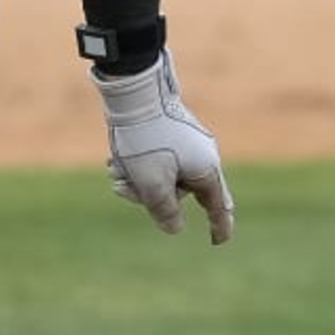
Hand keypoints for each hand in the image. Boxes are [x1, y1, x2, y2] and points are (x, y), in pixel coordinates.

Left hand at [94, 53, 233, 244]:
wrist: (136, 93)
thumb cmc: (146, 140)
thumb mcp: (151, 184)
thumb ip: (164, 212)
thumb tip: (175, 228)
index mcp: (206, 170)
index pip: (218, 206)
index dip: (219, 226)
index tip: (218, 241)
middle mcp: (203, 155)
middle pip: (180, 192)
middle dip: (150, 195)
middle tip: (122, 187)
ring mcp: (190, 141)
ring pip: (164, 174)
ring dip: (139, 178)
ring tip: (115, 168)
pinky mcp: (174, 131)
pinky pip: (159, 158)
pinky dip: (139, 164)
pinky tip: (117, 157)